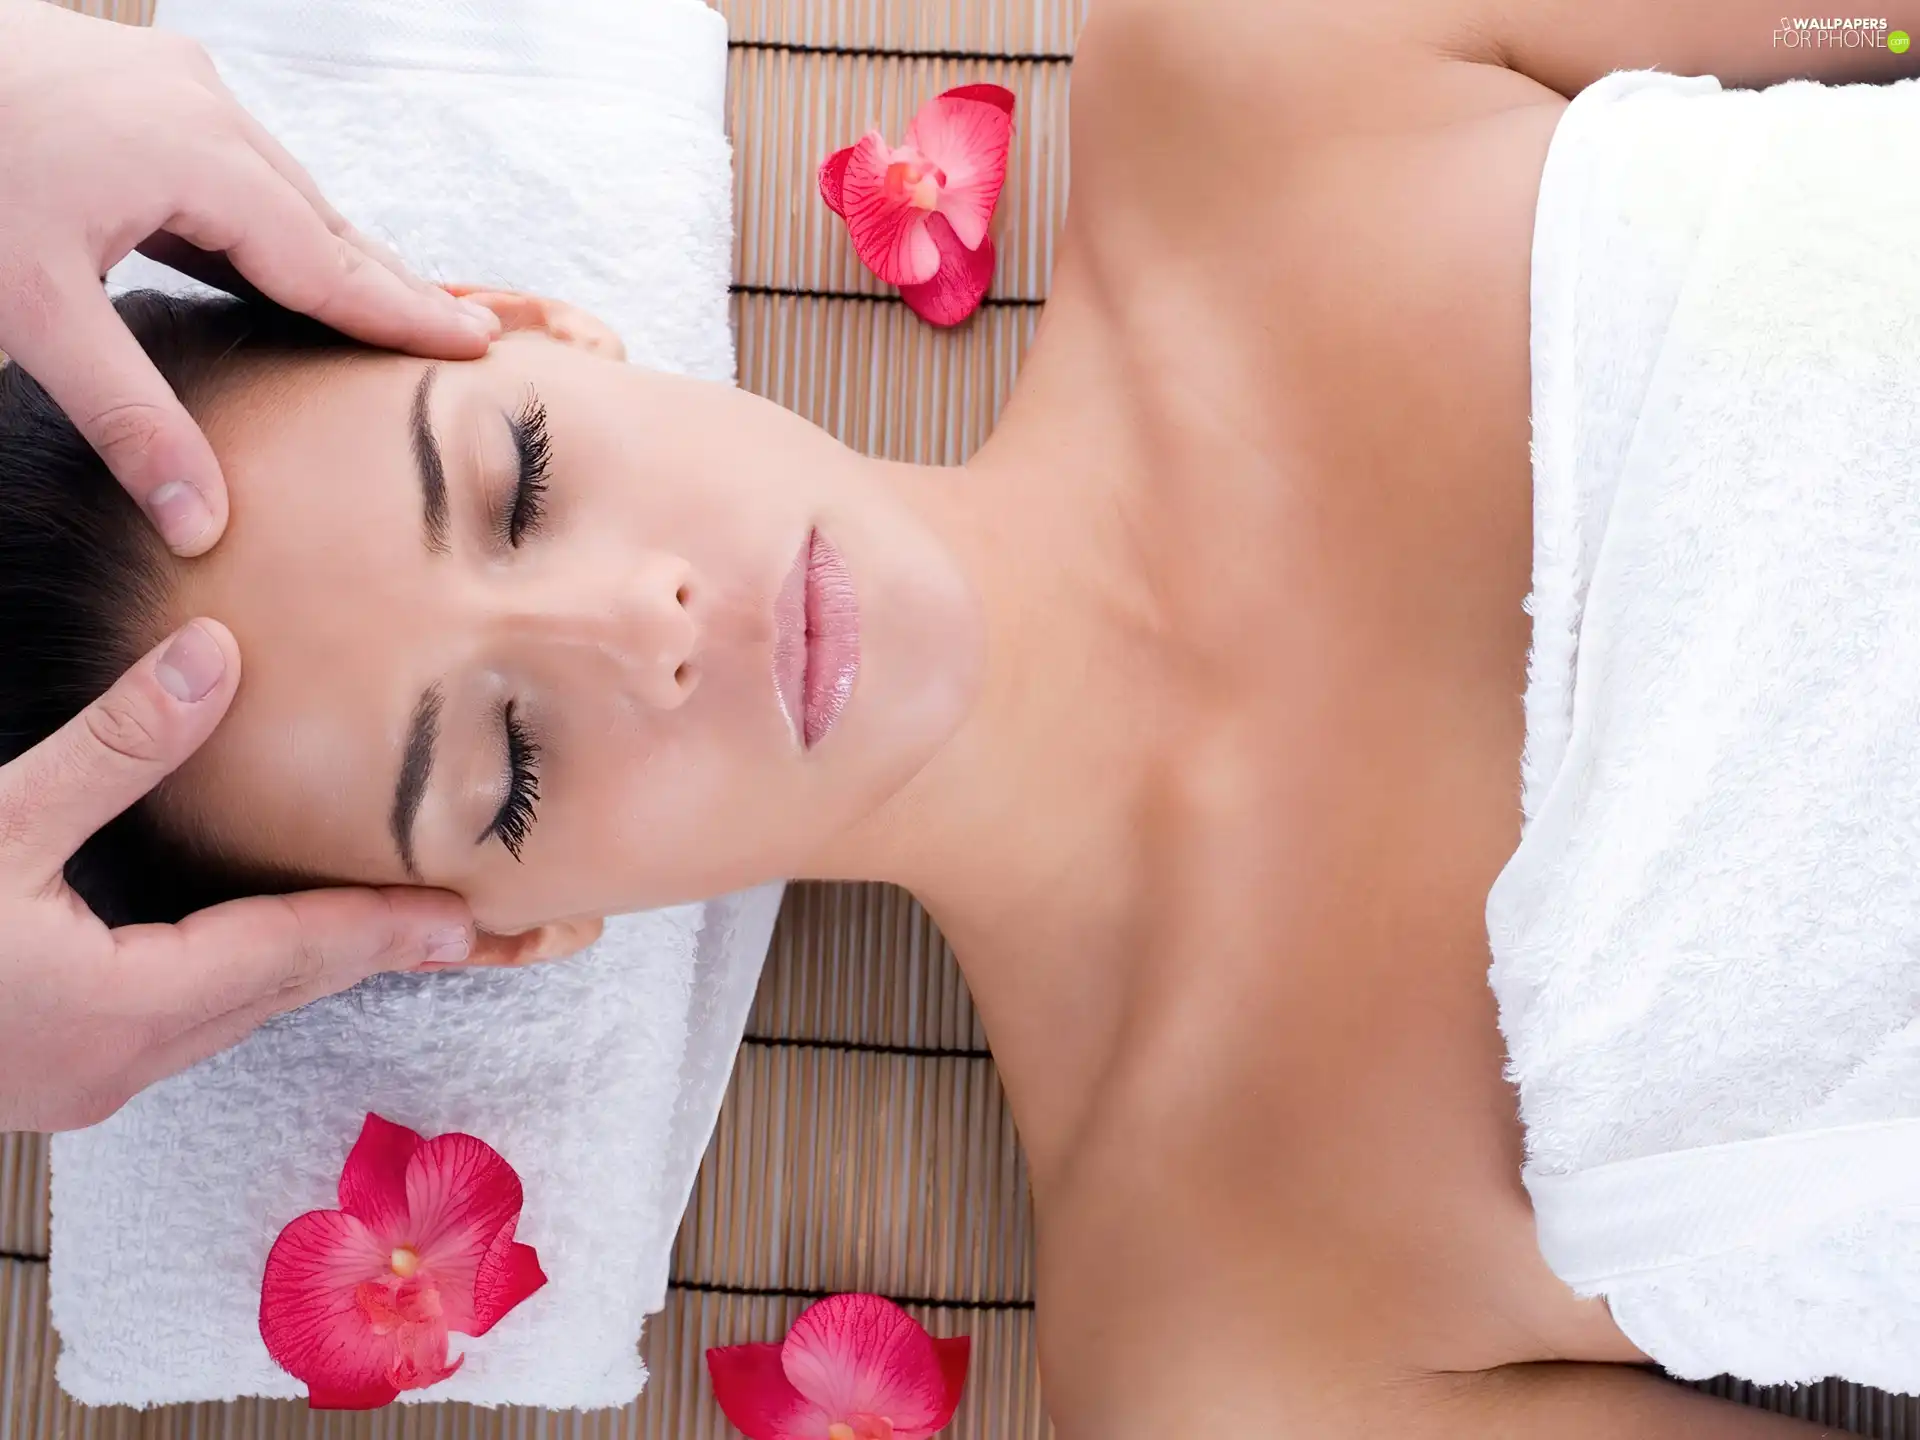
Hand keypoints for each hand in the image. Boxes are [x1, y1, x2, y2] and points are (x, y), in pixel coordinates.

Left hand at [0, 0, 501, 555]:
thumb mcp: (29, 306)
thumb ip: (127, 415)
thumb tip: (200, 523)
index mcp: (200, 158)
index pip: (331, 262)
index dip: (406, 313)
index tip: (479, 343)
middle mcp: (204, 107)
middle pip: (321, 219)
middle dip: (388, 282)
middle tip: (462, 331)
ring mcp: (171, 83)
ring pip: (280, 189)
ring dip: (328, 250)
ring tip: (387, 303)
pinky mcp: (138, 81)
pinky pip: (233, 164)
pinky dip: (268, 219)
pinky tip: (278, 254)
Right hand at [0, 620, 473, 1132]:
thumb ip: (112, 748)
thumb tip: (213, 655)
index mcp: (115, 1011)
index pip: (290, 955)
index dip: (383, 926)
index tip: (469, 918)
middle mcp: (115, 1062)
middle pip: (279, 992)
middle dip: (371, 950)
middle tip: (467, 926)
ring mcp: (82, 1080)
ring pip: (235, 1014)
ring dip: (309, 968)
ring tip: (389, 928)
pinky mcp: (53, 1071)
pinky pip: (184, 1022)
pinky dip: (241, 980)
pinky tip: (258, 949)